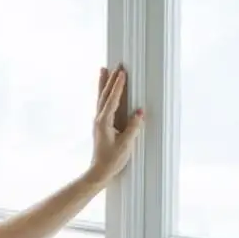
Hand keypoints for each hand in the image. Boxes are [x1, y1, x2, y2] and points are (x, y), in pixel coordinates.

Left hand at [87, 66, 144, 184]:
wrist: (98, 172)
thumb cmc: (111, 160)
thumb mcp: (126, 144)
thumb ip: (133, 127)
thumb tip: (140, 111)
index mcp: (104, 122)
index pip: (112, 100)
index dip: (118, 86)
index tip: (122, 72)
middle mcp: (99, 119)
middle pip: (104, 95)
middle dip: (110, 79)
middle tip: (115, 65)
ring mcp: (98, 122)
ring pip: (101, 98)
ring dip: (103, 83)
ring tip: (104, 69)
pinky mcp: (100, 126)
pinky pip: (102, 105)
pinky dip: (104, 94)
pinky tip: (105, 91)